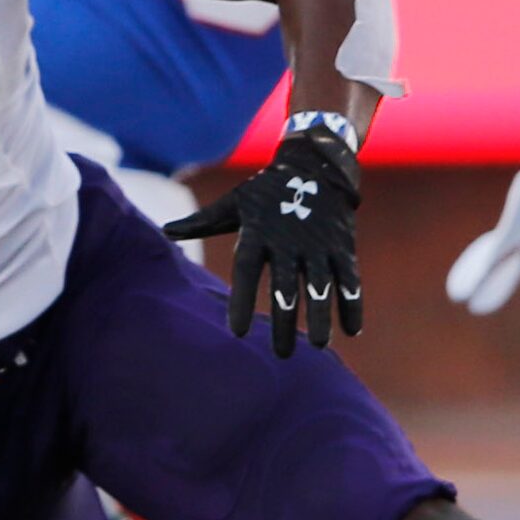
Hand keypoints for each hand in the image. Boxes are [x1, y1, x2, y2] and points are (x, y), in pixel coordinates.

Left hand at [164, 121, 363, 356]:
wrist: (314, 164)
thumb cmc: (266, 191)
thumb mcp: (234, 203)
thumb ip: (203, 222)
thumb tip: (167, 231)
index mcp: (258, 233)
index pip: (246, 271)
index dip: (242, 301)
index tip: (238, 333)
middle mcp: (289, 242)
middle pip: (286, 287)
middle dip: (287, 322)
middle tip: (282, 355)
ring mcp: (319, 244)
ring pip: (321, 285)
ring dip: (322, 315)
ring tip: (320, 346)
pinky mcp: (343, 245)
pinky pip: (350, 277)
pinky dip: (353, 302)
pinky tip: (352, 331)